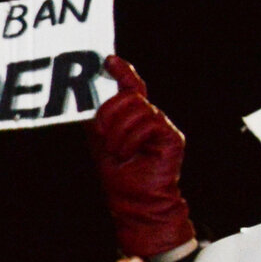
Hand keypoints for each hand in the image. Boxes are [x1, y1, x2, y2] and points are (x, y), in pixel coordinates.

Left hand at [87, 57, 193, 257]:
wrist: (134, 201)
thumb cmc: (119, 175)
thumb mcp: (101, 142)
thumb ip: (99, 120)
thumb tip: (89, 101)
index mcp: (135, 118)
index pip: (132, 88)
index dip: (123, 72)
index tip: (109, 60)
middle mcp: (151, 118)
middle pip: (129, 97)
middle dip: (109, 116)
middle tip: (105, 138)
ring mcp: (163, 126)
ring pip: (137, 110)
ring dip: (118, 134)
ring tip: (119, 152)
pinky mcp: (172, 137)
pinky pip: (147, 124)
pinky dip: (130, 141)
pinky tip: (129, 154)